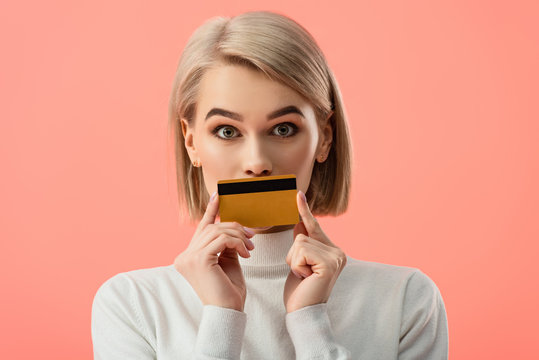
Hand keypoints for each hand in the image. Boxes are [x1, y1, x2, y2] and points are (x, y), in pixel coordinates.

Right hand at [174, 192, 254, 311]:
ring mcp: (189, 257)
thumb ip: (225, 244)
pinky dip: (237, 243)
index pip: (201, 228)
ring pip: (218, 231)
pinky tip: (245, 254)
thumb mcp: (227, 261)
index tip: (218, 195)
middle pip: (212, 227)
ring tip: (249, 248)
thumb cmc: (229, 290)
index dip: (210, 210)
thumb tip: (232, 227)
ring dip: (238, 236)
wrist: (228, 312)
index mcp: (188, 256)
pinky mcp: (199, 260)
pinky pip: (222, 240)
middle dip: (234, 228)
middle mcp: (184, 255)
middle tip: (251, 237)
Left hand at [283, 190, 346, 312]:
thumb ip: (302, 244)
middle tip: (302, 274)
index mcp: (333, 251)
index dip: (304, 210)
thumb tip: (300, 222)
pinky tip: (305, 278)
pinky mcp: (329, 263)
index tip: (298, 194)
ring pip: (300, 242)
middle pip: (302, 235)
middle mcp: (338, 252)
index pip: (314, 227)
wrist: (303, 312)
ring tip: (304, 276)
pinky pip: (301, 251)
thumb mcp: (299, 262)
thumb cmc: (300, 290)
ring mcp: (336, 257)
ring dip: (294, 261)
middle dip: (294, 255)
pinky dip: (296, 265)